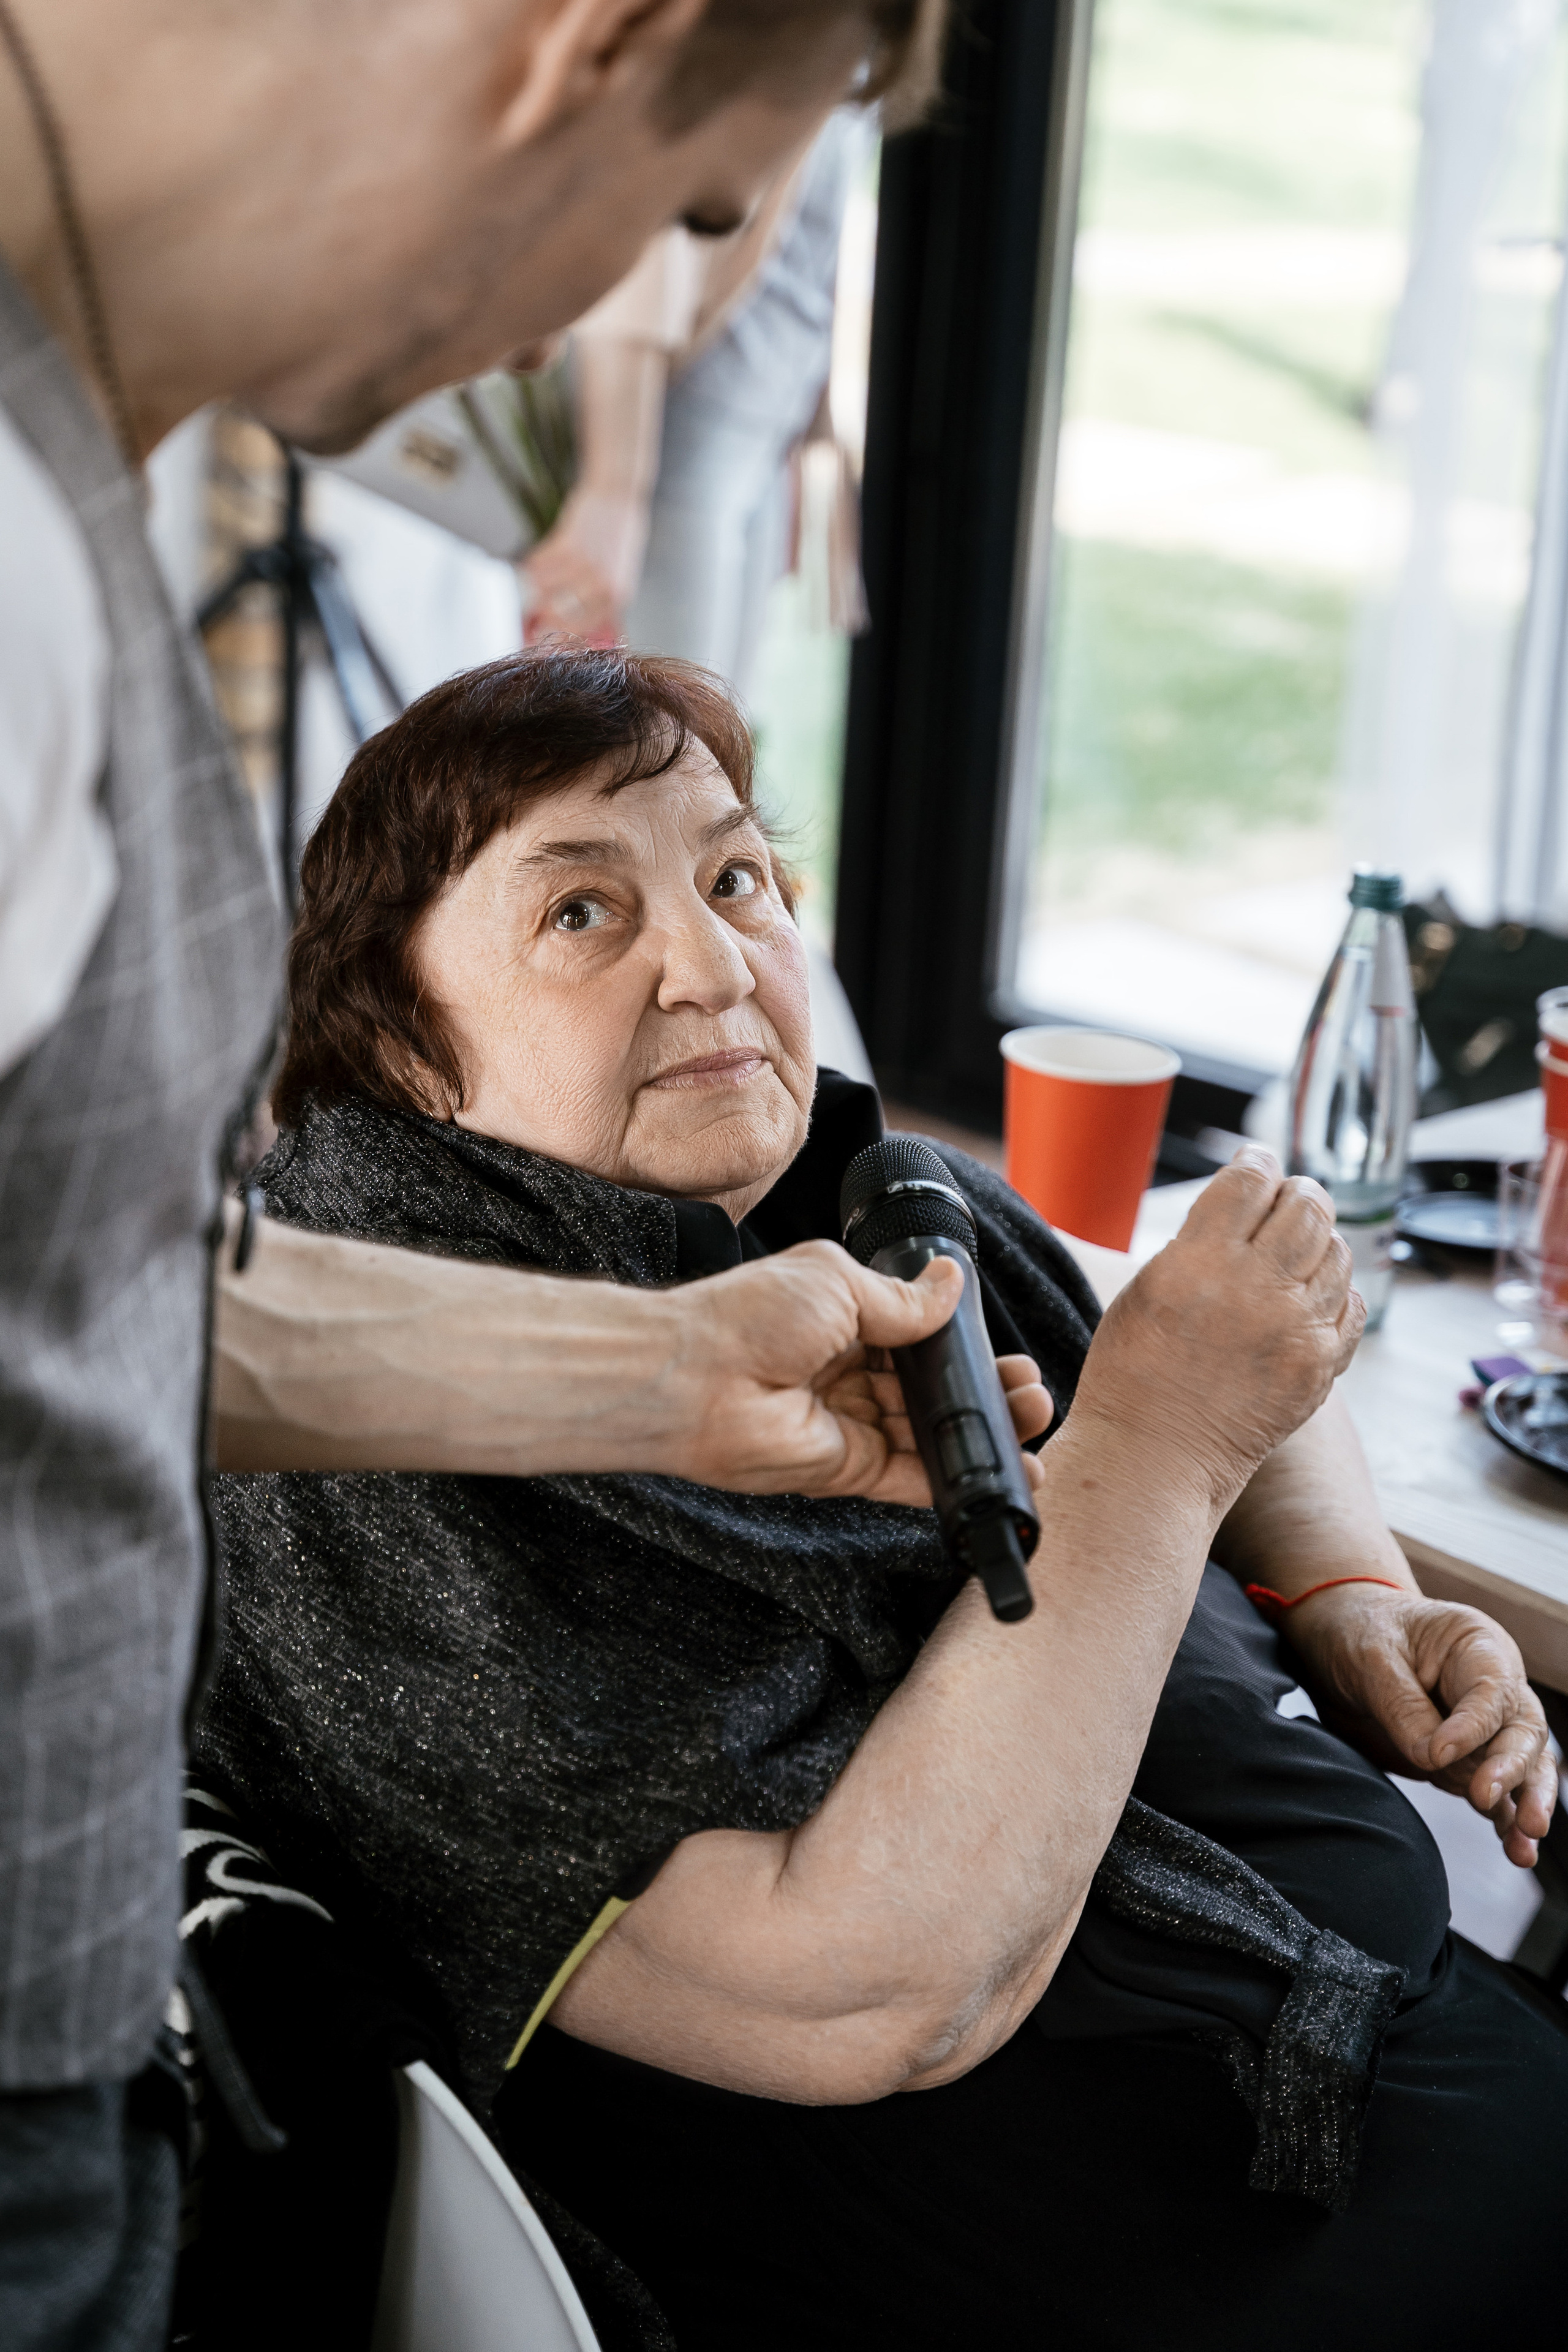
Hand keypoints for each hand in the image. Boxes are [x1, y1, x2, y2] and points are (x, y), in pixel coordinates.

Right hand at [520, 486, 647, 642]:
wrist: (619, 497)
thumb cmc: (617, 539)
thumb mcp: (619, 579)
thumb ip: (600, 608)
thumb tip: (573, 635)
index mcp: (616, 601)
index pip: (578, 633)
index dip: (551, 640)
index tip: (533, 642)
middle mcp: (603, 588)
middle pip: (554, 618)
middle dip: (532, 621)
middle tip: (521, 619)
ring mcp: (585, 566)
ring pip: (539, 591)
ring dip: (527, 591)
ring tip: (525, 588)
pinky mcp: (568, 544)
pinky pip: (535, 566)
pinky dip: (528, 567)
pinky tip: (529, 565)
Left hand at [664, 1241, 1049, 1505]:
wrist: (696, 1375)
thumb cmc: (746, 1316)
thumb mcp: (837, 1283)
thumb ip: (903, 1299)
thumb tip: (951, 1281)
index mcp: (845, 1321)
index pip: (919, 1341)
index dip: (963, 1351)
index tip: (1007, 1356)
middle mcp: (849, 1375)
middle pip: (930, 1393)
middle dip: (982, 1395)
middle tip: (1031, 1397)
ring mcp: (849, 1425)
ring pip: (927, 1436)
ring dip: (978, 1435)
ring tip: (1028, 1428)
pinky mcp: (845, 1470)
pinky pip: (908, 1479)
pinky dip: (950, 1481)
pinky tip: (994, 1475)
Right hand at [1076, 1147, 1363, 1514]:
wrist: (1153, 1458)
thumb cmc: (1132, 1375)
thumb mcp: (1145, 1289)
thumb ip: (1196, 1243)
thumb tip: (1242, 1206)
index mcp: (1199, 1262)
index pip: (1251, 1181)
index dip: (1256, 1161)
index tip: (1255, 1161)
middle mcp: (1256, 1289)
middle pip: (1307, 1206)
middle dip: (1297, 1192)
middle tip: (1285, 1197)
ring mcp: (1296, 1330)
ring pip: (1337, 1251)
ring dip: (1318, 1241)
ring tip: (1294, 1251)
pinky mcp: (1319, 1368)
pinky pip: (1351, 1306)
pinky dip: (1335, 1291)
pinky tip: (1309, 1297)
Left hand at [1284, 1582, 1557, 1866]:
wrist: (1337, 1637)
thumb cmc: (1358, 1631)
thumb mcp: (1371, 1657)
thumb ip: (1403, 1707)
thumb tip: (1433, 1759)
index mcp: (1477, 1645)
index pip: (1492, 1691)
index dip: (1473, 1727)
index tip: (1439, 1753)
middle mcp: (1492, 1687)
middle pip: (1522, 1731)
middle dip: (1512, 1768)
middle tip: (1485, 1795)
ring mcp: (1482, 1728)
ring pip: (1521, 1767)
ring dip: (1523, 1804)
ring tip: (1523, 1843)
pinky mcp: (1465, 1761)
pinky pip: (1496, 1792)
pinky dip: (1505, 1819)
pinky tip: (1516, 1849)